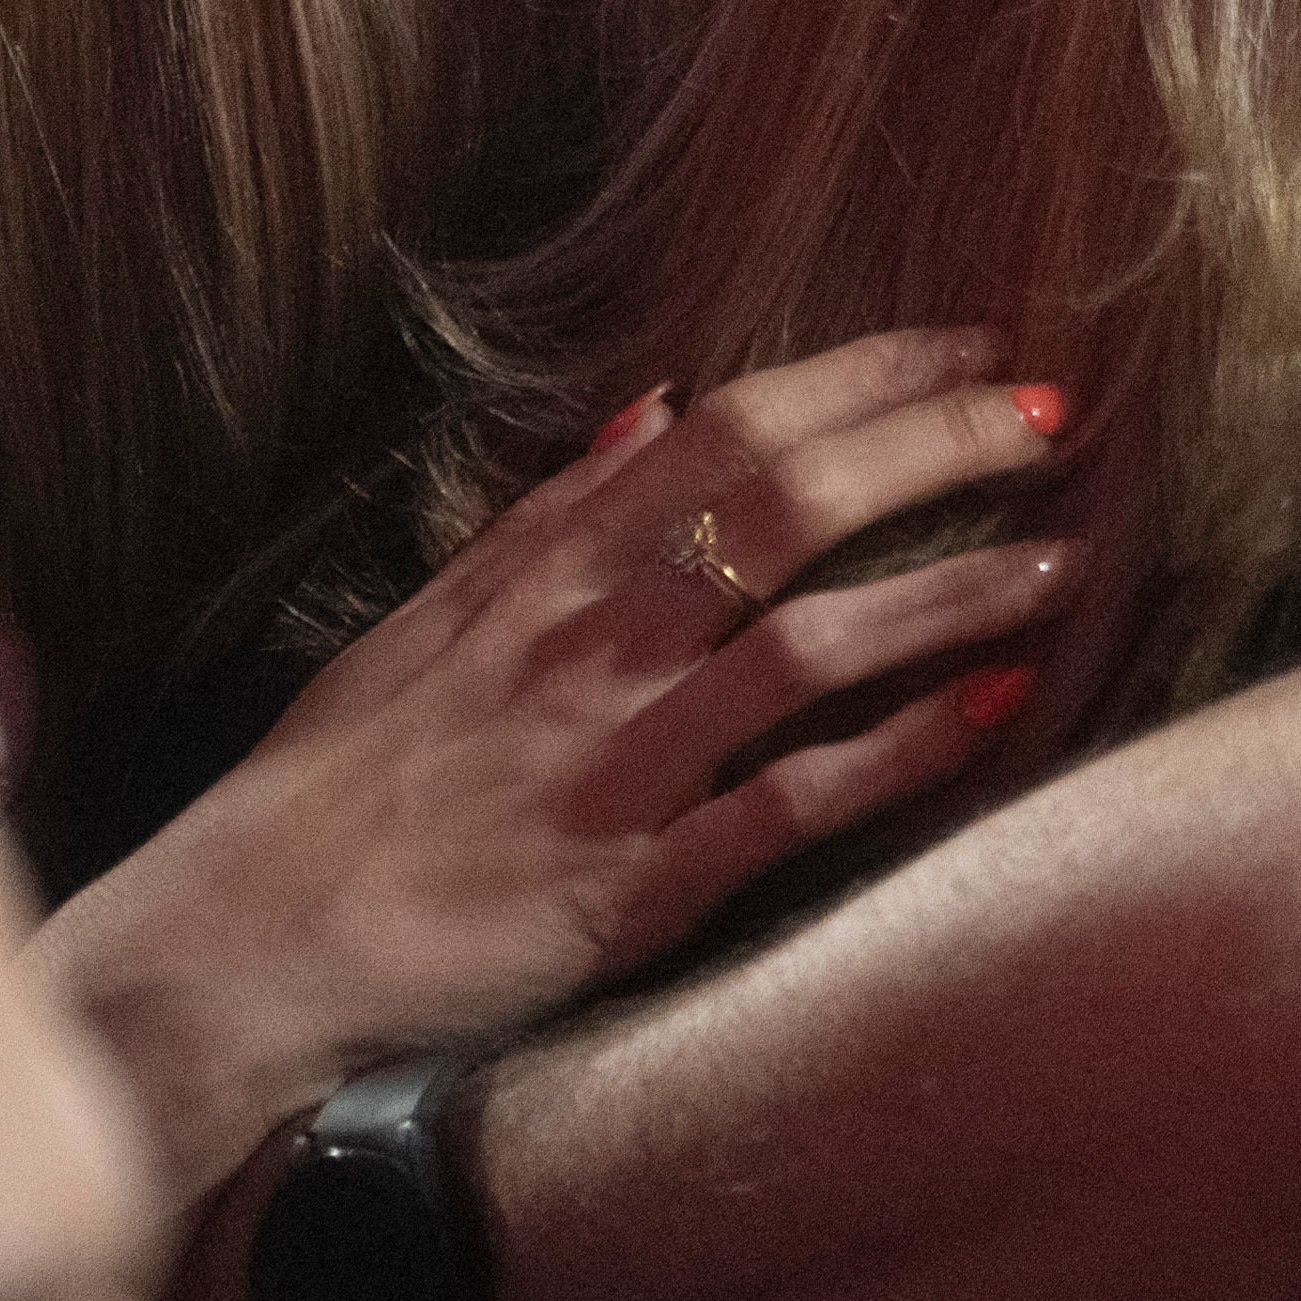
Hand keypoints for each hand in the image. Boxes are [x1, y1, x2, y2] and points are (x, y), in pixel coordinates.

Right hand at [37, 329, 1084, 1214]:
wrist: (236, 954)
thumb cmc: (334, 790)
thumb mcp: (424, 622)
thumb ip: (550, 515)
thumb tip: (654, 408)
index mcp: (543, 572)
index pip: (728, 430)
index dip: (864, 379)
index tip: (975, 347)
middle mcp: (587, 649)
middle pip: (788, 508)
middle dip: (934, 451)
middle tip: (1052, 418)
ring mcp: (613, 765)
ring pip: (812, 648)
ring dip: (950, 596)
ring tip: (1065, 563)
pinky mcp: (631, 888)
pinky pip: (791, 805)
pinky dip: (900, 756)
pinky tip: (995, 715)